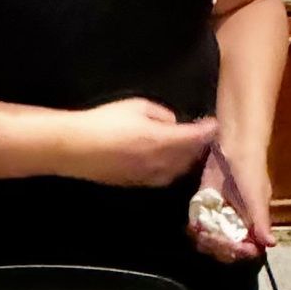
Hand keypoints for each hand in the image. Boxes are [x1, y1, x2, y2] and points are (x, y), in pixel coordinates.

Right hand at [62, 100, 215, 188]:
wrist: (75, 148)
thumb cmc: (104, 121)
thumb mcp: (136, 106)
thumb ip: (161, 114)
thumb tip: (172, 123)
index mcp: (162, 140)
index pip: (194, 138)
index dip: (207, 131)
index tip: (214, 124)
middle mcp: (160, 162)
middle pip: (189, 156)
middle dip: (199, 145)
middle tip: (203, 134)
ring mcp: (148, 176)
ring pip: (178, 170)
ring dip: (188, 159)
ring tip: (190, 148)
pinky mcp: (136, 183)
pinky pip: (164, 178)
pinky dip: (173, 169)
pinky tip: (170, 163)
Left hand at [193, 137, 274, 262]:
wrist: (234, 144)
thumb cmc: (252, 171)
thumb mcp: (258, 197)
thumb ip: (262, 221)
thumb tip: (271, 244)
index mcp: (253, 220)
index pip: (248, 247)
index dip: (241, 251)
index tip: (235, 248)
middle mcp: (237, 218)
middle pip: (228, 245)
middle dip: (220, 246)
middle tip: (212, 238)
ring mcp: (221, 211)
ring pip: (213, 236)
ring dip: (206, 239)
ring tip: (202, 233)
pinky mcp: (206, 201)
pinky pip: (200, 221)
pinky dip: (196, 226)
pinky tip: (194, 226)